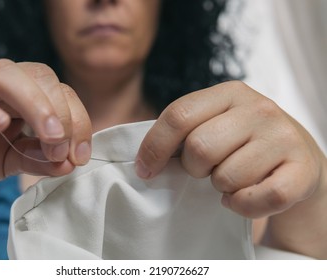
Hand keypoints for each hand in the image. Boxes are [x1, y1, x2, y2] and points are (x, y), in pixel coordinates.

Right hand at [0, 59, 91, 184]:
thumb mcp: (13, 161)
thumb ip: (39, 161)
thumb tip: (68, 164)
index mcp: (25, 95)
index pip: (62, 93)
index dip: (79, 122)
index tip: (79, 157)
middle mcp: (2, 85)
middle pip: (41, 75)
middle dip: (61, 112)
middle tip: (62, 148)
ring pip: (5, 74)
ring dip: (35, 104)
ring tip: (49, 137)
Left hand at [136, 81, 325, 217]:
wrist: (297, 156)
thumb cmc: (242, 143)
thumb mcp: (214, 123)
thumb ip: (183, 131)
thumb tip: (144, 161)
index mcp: (229, 93)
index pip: (178, 115)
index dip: (154, 146)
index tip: (144, 169)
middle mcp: (259, 109)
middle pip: (199, 148)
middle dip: (193, 168)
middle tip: (205, 170)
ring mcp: (283, 137)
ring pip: (226, 177)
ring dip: (220, 186)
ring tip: (230, 178)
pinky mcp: (302, 170)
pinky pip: (254, 199)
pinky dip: (241, 206)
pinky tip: (242, 196)